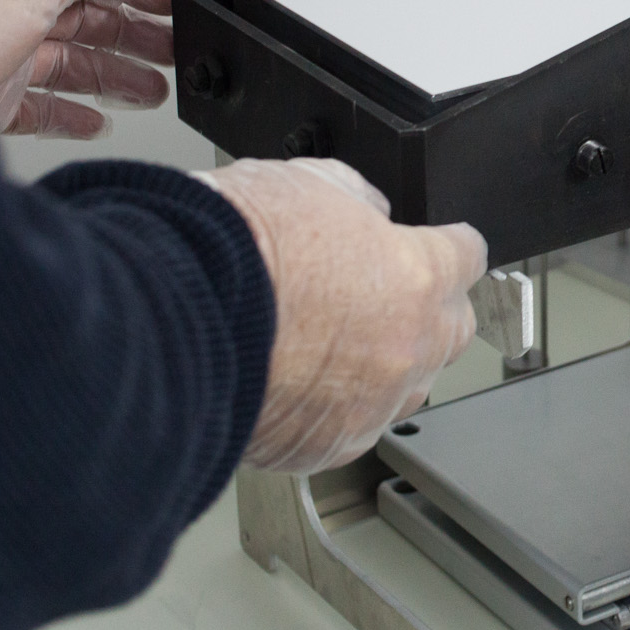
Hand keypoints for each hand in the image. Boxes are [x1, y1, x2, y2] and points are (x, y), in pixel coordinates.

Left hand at [0, 0, 173, 138]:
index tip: (178, 5)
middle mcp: (3, 10)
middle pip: (86, 20)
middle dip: (136, 36)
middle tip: (176, 53)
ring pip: (70, 65)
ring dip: (116, 77)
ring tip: (153, 91)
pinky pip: (40, 109)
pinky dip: (73, 116)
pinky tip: (96, 121)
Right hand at [194, 158, 485, 472]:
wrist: (163, 321)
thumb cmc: (226, 251)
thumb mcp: (304, 182)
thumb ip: (355, 198)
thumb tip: (365, 210)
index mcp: (414, 277)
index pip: (466, 256)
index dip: (450, 245)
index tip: (445, 246)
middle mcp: (405, 348)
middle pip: (454, 329)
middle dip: (432, 309)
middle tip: (392, 294)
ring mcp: (369, 404)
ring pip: (410, 386)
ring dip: (390, 364)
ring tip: (340, 343)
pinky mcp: (325, 447)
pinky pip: (354, 428)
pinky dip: (338, 408)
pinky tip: (304, 383)